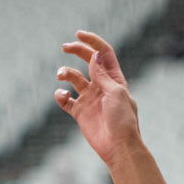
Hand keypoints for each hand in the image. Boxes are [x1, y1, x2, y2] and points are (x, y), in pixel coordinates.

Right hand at [54, 30, 140, 167]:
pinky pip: (65, 100)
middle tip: (65, 47)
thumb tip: (94, 56)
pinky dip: (60, 95)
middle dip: (76, 50)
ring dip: (65, 72)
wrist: (119, 148)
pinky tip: (62, 97)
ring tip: (61, 75)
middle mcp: (101, 86)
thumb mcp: (115, 92)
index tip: (79, 34)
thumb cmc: (123, 120)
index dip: (92, 42)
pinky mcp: (80, 113)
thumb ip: (102, 74)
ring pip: (73, 78)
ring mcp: (90, 99)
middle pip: (86, 61)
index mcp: (114, 79)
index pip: (103, 54)